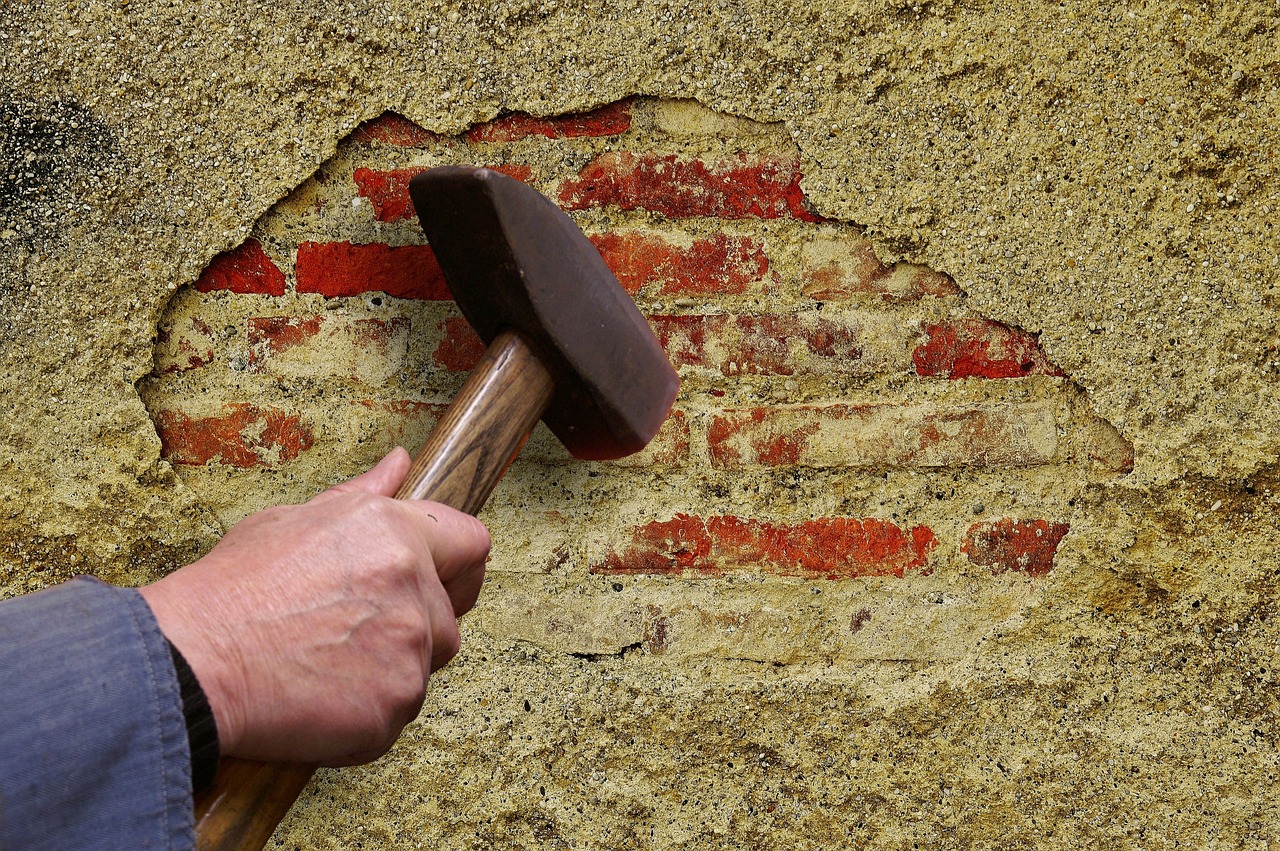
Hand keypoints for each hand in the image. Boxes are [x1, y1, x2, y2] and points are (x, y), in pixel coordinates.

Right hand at [139, 448, 489, 765]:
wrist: (190, 663)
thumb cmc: (232, 592)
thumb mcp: (291, 522)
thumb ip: (360, 498)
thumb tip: (397, 465)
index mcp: (393, 533)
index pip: (472, 544)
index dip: (461, 568)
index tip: (448, 584)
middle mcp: (412, 586)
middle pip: (449, 617)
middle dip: (414, 628)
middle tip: (351, 636)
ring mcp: (408, 649)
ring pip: (424, 667)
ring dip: (390, 672)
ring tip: (325, 666)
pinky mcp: (394, 705)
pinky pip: (397, 713)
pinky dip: (367, 713)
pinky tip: (319, 697)